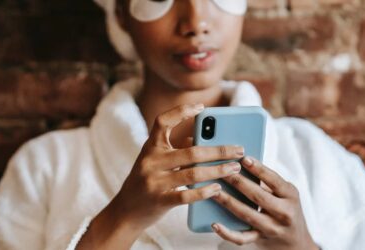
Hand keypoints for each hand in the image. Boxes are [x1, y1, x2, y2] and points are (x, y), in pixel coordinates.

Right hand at [78, 104, 245, 248]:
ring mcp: (154, 182)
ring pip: (193, 174)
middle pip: (191, 151)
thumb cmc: (147, 181)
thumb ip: (178, 149)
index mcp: (150, 147)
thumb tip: (208, 140)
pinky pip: (187, 196)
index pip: (162, 121)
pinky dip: (205, 192)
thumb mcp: (157, 161)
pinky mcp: (159, 201)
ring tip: (235, 169)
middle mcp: (150, 161)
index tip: (202, 107)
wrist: (126, 211)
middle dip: (219, 151)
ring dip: (218, 171)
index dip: (181, 112)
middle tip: (239, 150)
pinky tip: (218, 188)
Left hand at [211, 157, 317, 249]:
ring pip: (247, 214)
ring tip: (214, 191)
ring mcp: (272, 228)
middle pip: (258, 196)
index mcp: (290, 196)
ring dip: (228, 202)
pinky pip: (241, 238)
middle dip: (238, 182)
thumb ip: (269, 181)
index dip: (259, 169)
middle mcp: (284, 213)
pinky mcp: (260, 239)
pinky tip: (215, 224)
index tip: (244, 159)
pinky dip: (227, 233)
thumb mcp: (286, 194)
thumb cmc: (287, 209)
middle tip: (222, 171)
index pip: (274, 180)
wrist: (295, 240)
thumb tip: (243, 163)